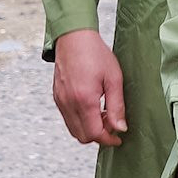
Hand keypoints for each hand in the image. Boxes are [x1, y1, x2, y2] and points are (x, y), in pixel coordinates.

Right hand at [50, 29, 127, 146]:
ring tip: (102, 113)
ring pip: (74, 130)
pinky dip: (80, 120)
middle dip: (99, 135)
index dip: (108, 139)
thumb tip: (120, 128)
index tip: (118, 138)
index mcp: (84, 100)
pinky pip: (68, 119)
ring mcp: (61, 101)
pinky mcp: (57, 97)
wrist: (73, 37)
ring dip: (89, 129)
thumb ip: (117, 106)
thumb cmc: (95, 53)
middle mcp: (69, 104)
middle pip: (82, 136)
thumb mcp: (114, 78)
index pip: (95, 134)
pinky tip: (91, 107)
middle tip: (112, 122)